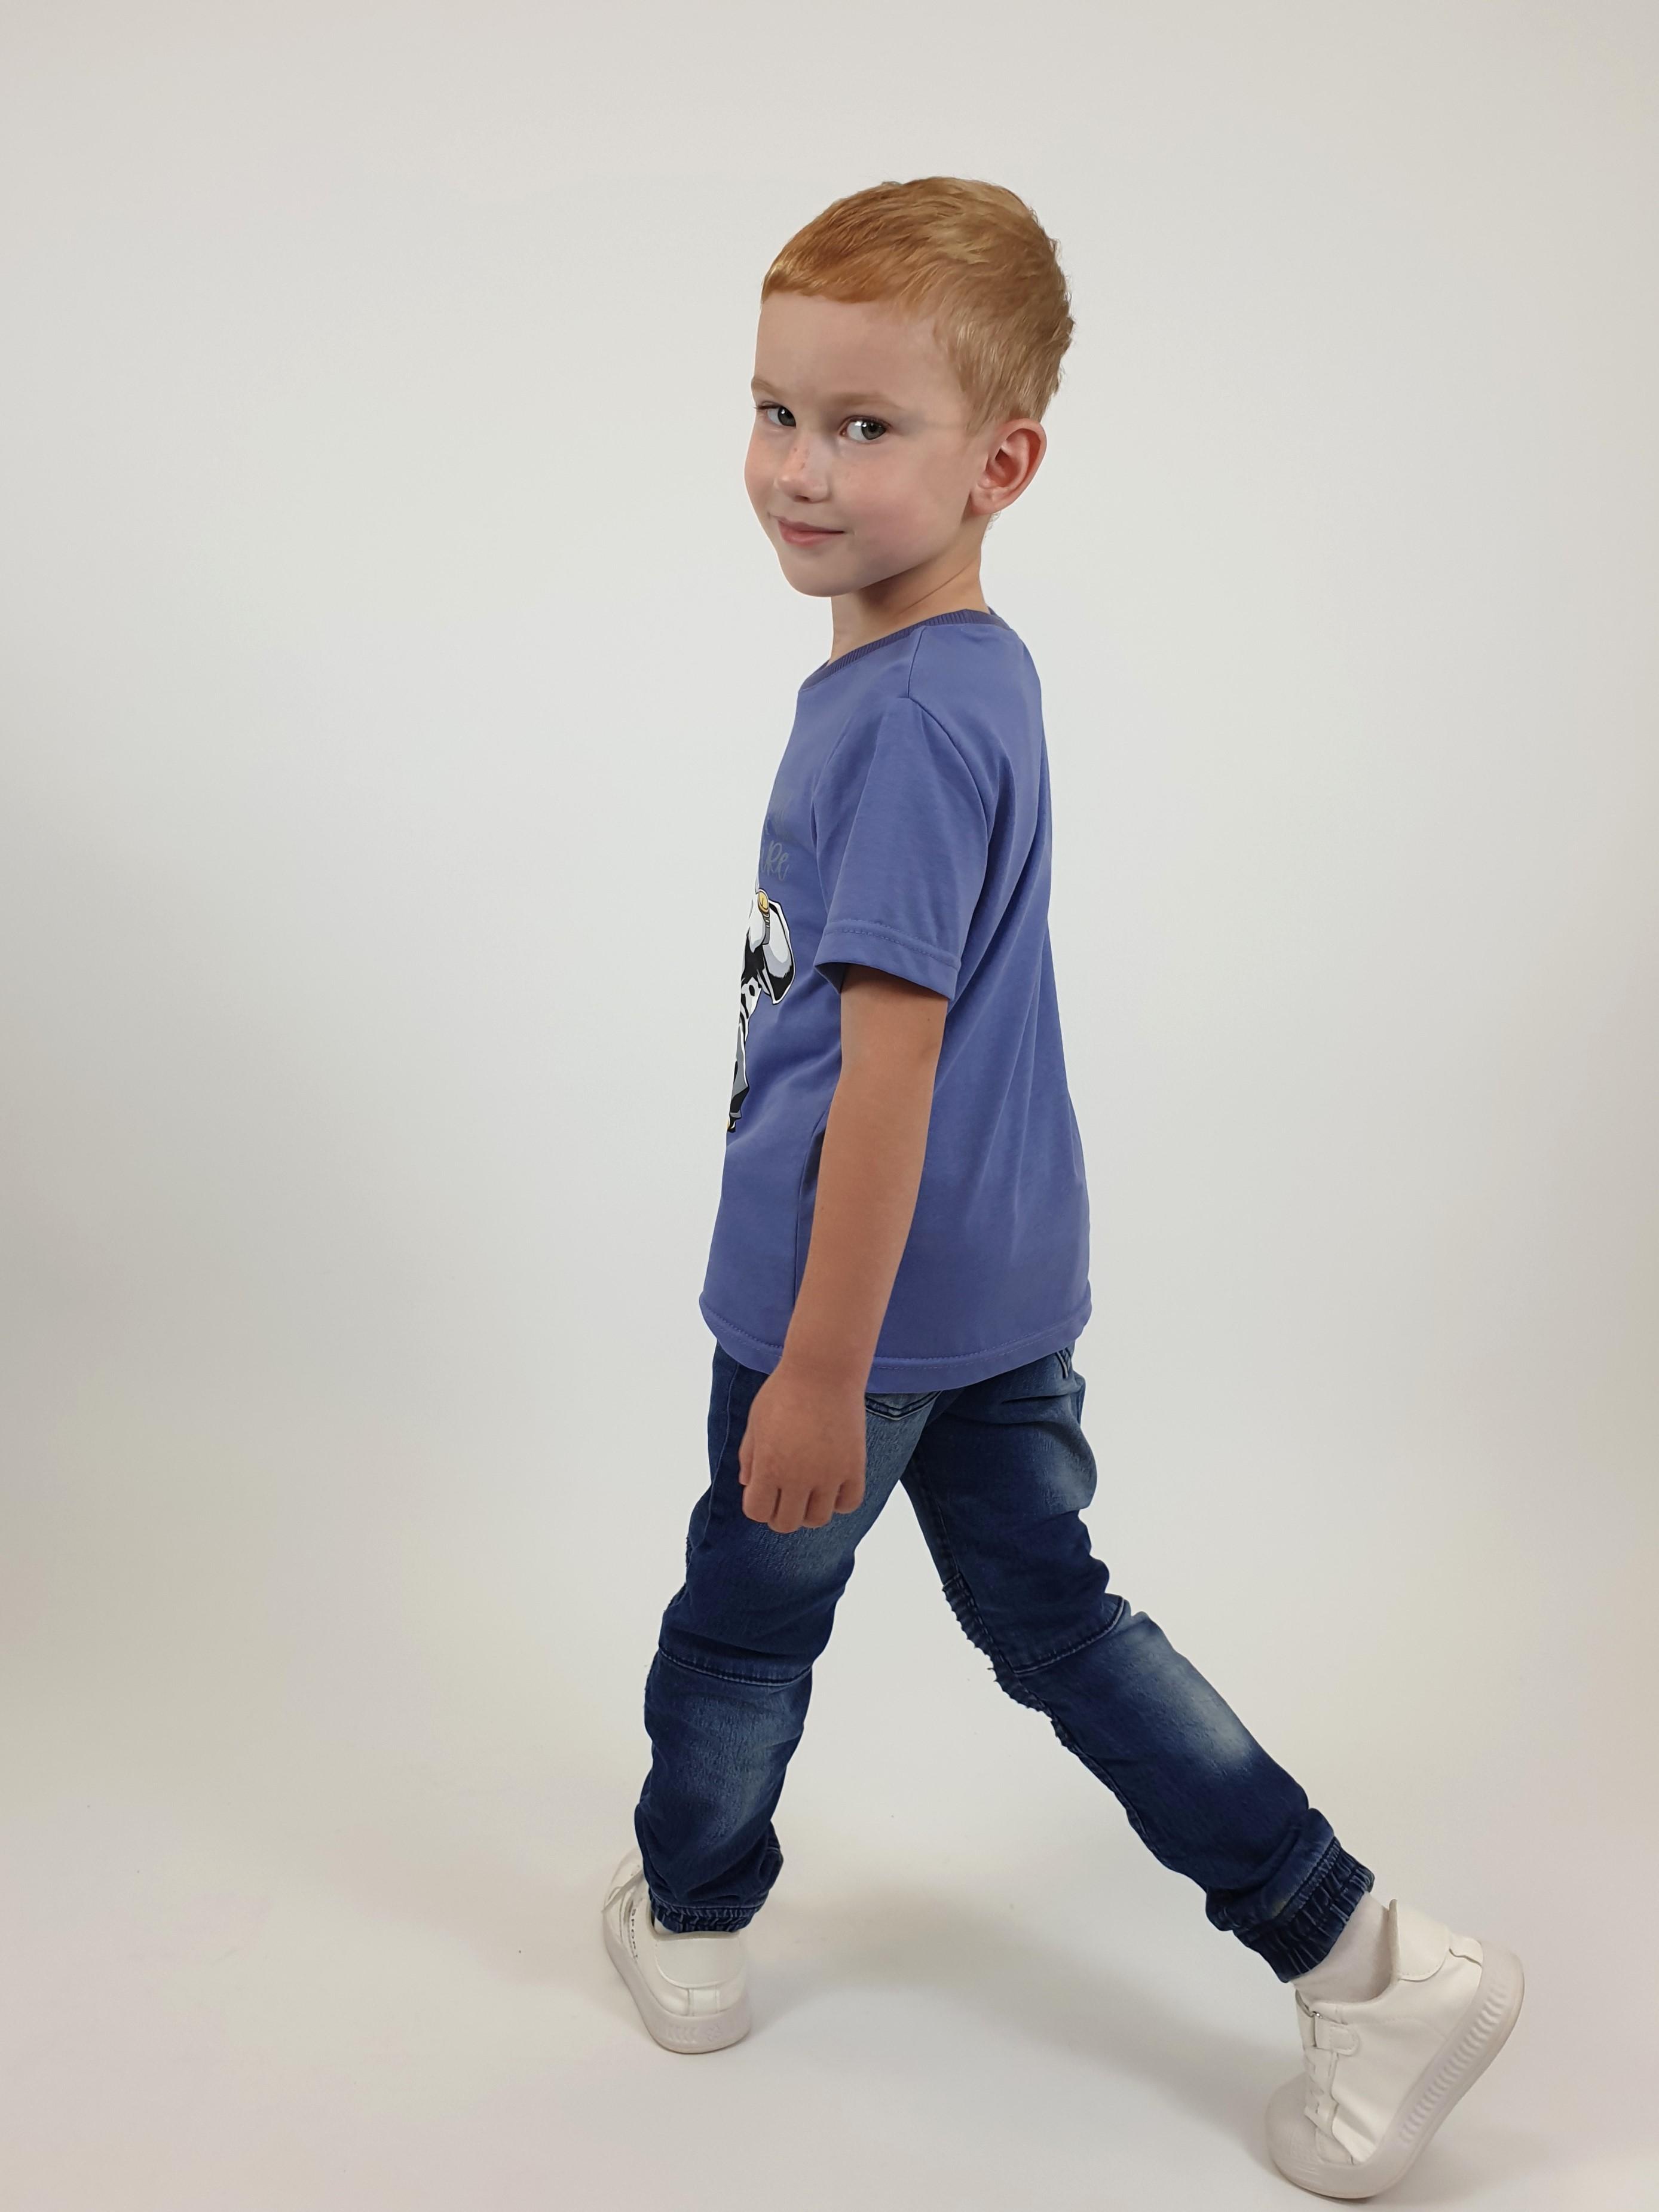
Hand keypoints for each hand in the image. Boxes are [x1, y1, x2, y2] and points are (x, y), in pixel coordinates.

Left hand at [737, 1361, 867, 1532]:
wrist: (823, 1371)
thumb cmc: (784, 1391)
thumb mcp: (756, 1422)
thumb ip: (748, 1456)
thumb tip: (747, 1484)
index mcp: (768, 1466)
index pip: (757, 1512)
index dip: (757, 1505)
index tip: (762, 1490)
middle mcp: (798, 1477)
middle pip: (786, 1523)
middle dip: (780, 1513)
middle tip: (784, 1495)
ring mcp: (828, 1474)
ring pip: (818, 1519)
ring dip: (809, 1510)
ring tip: (808, 1491)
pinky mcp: (853, 1467)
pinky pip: (848, 1503)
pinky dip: (838, 1501)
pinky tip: (832, 1485)